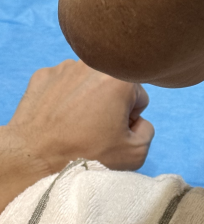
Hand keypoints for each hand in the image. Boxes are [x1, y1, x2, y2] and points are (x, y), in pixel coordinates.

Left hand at [6, 59, 153, 176]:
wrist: (37, 157)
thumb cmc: (86, 155)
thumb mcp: (135, 153)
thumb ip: (147, 131)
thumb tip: (137, 122)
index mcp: (119, 80)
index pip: (140, 97)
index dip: (132, 118)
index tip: (116, 131)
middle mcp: (92, 66)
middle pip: (113, 86)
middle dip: (111, 105)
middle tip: (98, 130)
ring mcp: (64, 68)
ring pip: (87, 84)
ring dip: (88, 100)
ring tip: (77, 126)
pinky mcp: (43, 75)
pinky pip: (64, 85)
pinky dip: (65, 99)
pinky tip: (60, 119)